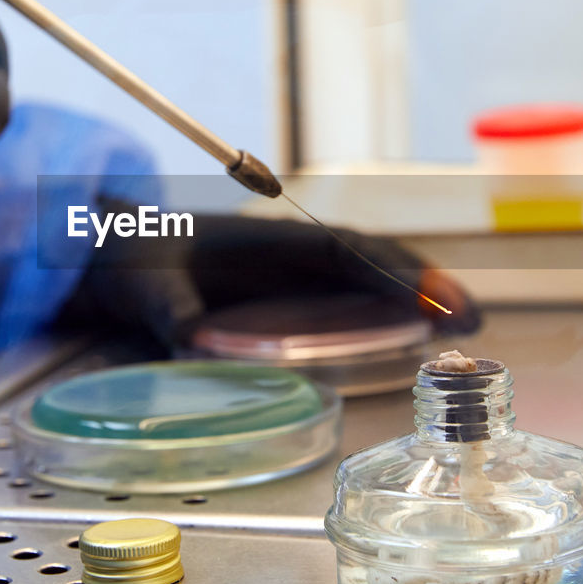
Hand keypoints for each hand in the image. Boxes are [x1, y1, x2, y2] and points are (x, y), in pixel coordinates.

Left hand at [63, 212, 479, 347]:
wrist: (108, 252)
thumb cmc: (131, 260)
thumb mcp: (144, 287)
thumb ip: (167, 313)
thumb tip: (194, 344)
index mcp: (265, 240)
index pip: (344, 251)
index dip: (394, 272)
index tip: (435, 297)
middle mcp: (287, 251)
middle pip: (371, 260)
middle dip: (424, 284)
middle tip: (474, 320)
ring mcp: (290, 271)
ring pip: (366, 277)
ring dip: (413, 296)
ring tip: (463, 324)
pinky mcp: (285, 293)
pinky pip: (345, 297)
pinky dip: (383, 309)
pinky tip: (407, 334)